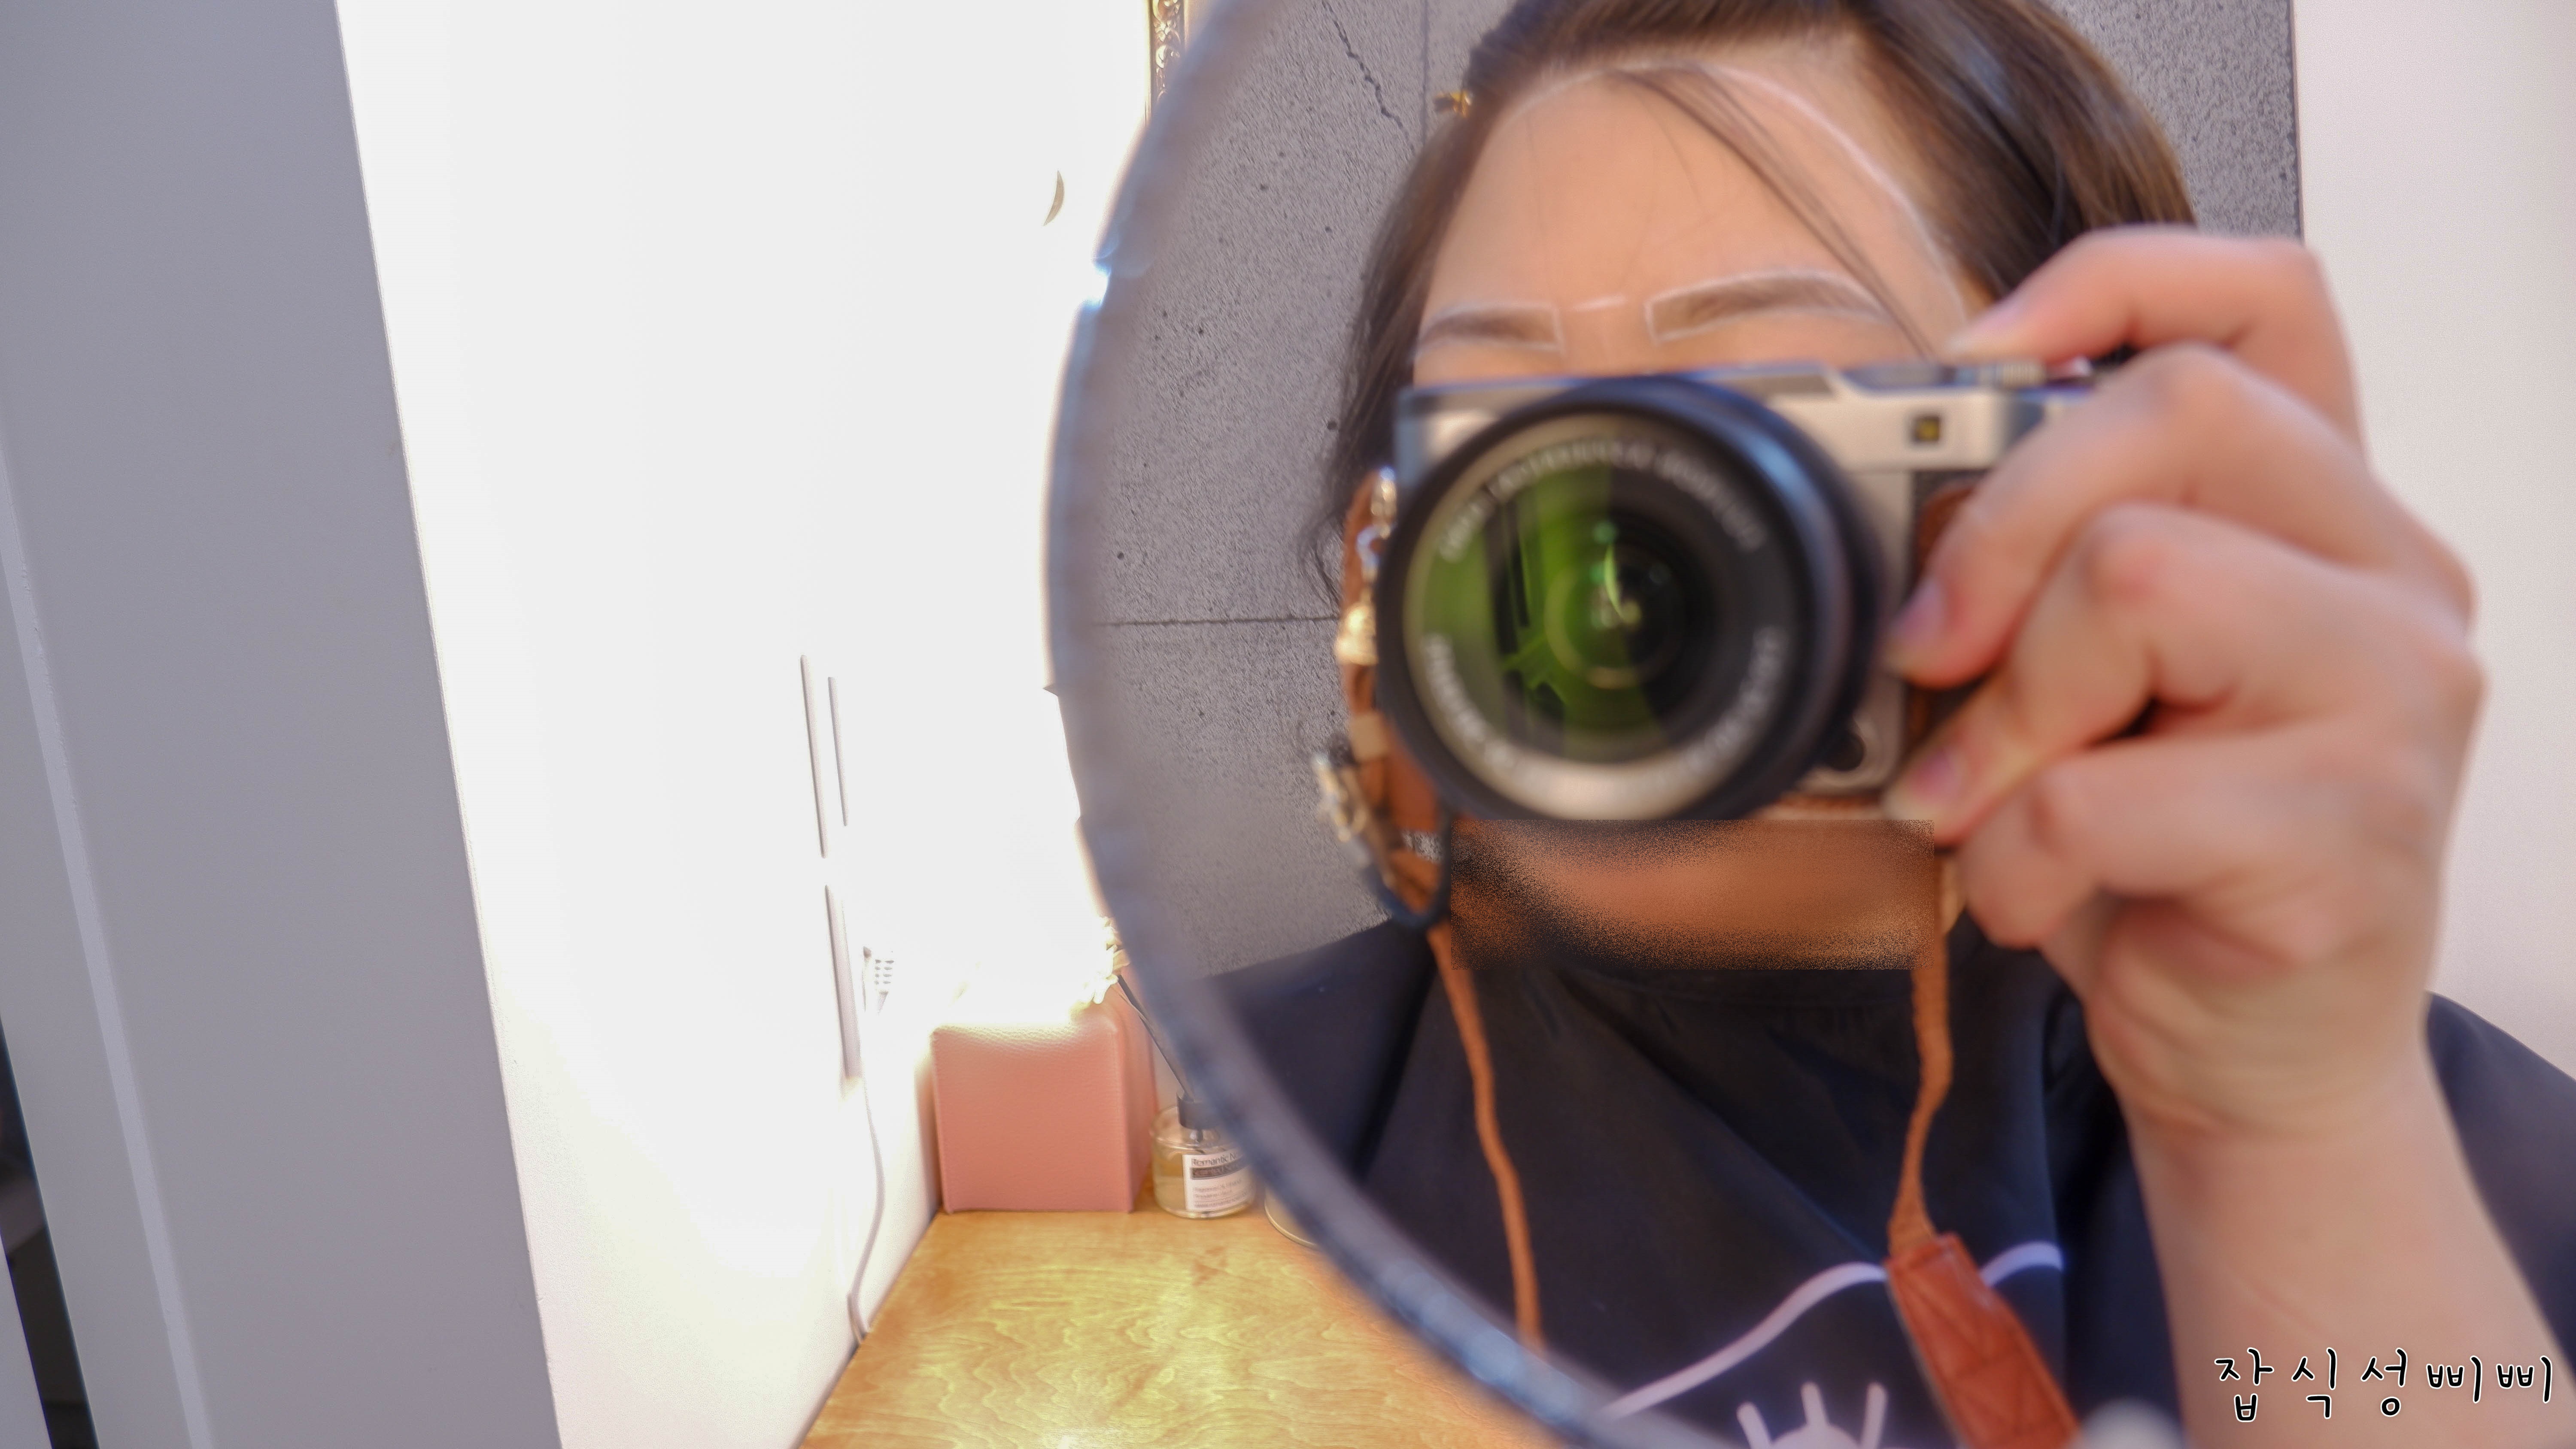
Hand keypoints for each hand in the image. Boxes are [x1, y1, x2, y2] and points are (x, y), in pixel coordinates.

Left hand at [1881, 227, 2479, 1143]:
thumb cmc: (2162, 862)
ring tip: (1989, 802)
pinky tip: (2033, 894)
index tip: (1968, 367)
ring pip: (2141, 578)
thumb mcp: (2088, 688)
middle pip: (2175, 411)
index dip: (2108, 287)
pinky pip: (2106, 788)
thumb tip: (1893, 512)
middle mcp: (2392, 575)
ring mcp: (2397, 694)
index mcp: (2325, 515)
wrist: (2257, 1056)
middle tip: (1929, 651)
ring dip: (2009, 712)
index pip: (2267, 300)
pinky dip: (2015, 855)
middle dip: (2001, 526)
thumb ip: (2042, 581)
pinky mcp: (2356, 826)